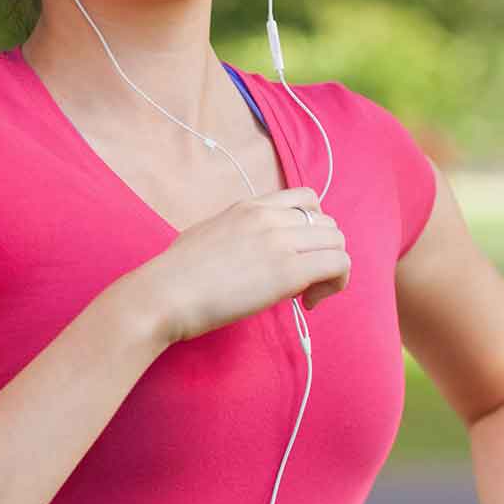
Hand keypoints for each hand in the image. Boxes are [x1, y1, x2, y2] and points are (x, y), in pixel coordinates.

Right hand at [129, 187, 349, 345]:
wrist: (165, 293)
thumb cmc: (175, 273)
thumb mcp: (208, 233)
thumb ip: (237, 233)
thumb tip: (249, 251)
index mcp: (250, 206)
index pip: (307, 200)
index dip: (312, 229)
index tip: (297, 254)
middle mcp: (270, 217)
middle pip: (328, 224)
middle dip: (324, 253)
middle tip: (303, 283)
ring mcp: (281, 241)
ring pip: (338, 243)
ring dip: (331, 270)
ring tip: (306, 294)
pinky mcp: (289, 271)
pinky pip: (338, 265)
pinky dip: (334, 284)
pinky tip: (308, 302)